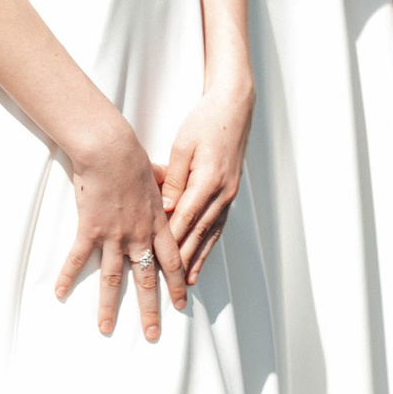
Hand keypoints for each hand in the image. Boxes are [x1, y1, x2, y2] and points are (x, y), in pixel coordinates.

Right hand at [59, 124, 184, 339]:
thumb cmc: (132, 158)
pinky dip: (68, 276)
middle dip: (150, 311)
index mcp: (158, 225)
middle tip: (152, 335)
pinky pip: (78, 259)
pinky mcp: (90, 230)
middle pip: (146, 281)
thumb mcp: (157, 177)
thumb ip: (166, 191)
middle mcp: (138, 237)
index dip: (177, 286)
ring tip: (105, 328)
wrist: (109, 151)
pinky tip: (60, 292)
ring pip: (113, 279)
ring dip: (109, 306)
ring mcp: (114, 236)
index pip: (172, 264)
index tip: (180, 305)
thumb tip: (173, 192)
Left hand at [159, 81, 250, 283]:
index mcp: (208, 180)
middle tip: (171, 285)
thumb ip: (174, 179)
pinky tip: (202, 256)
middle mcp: (222, 193)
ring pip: (211, 233)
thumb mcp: (183, 146)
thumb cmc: (205, 122)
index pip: (185, 219)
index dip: (171, 242)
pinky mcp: (229, 193)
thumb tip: (165, 207)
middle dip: (184, 260)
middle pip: (199, 233)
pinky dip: (209, 244)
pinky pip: (218, 224)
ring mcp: (229, 195)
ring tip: (188, 282)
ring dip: (199, 258)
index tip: (158, 261)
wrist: (234, 108)